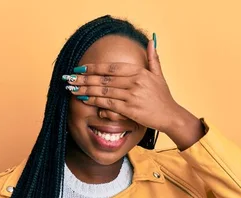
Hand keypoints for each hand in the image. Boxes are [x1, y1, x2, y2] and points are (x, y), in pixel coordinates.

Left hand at [63, 39, 193, 136]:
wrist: (171, 115)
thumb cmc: (163, 96)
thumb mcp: (158, 75)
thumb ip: (153, 58)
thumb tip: (151, 40)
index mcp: (139, 72)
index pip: (111, 68)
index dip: (94, 67)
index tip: (80, 68)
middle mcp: (135, 82)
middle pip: (104, 79)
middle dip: (84, 79)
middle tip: (69, 79)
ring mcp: (132, 96)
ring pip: (104, 91)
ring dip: (86, 90)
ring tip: (72, 89)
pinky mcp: (130, 109)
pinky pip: (109, 104)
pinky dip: (95, 101)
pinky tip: (85, 100)